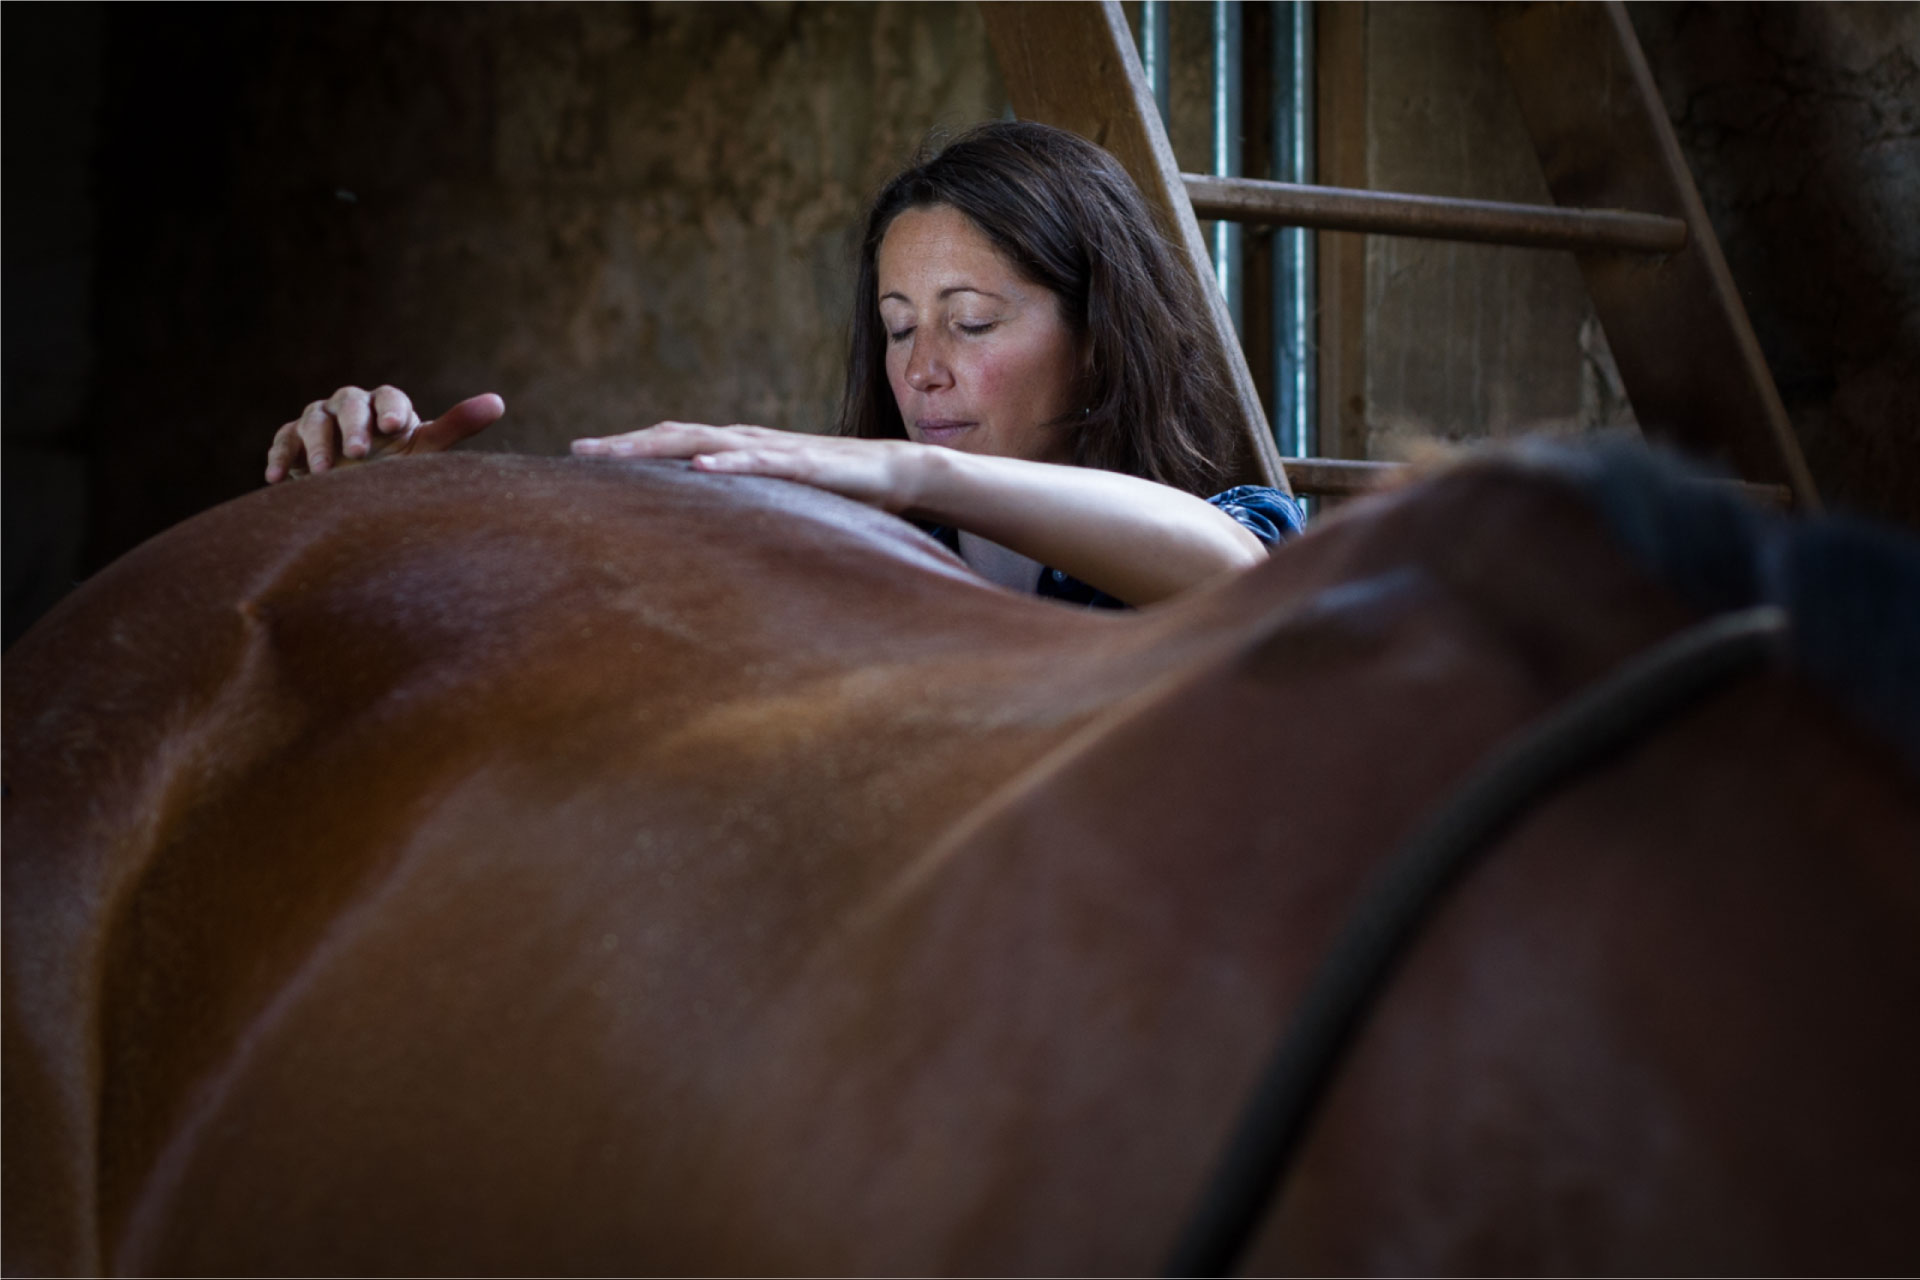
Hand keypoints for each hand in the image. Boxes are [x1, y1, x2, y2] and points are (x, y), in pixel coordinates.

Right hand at [265, 387, 505, 483]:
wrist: (354, 491)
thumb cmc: (396, 468)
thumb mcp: (425, 451)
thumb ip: (456, 426)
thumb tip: (499, 402)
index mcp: (386, 407)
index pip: (388, 398)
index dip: (392, 409)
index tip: (396, 428)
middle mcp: (350, 407)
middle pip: (348, 404)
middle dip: (353, 427)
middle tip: (359, 455)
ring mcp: (318, 421)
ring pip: (313, 420)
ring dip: (316, 445)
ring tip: (322, 473)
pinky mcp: (291, 440)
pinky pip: (282, 441)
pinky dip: (280, 457)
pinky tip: (276, 479)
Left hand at [571, 422, 924, 512]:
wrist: (893, 472)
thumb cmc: (830, 490)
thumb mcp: (772, 500)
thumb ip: (736, 508)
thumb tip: (695, 535)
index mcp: (733, 450)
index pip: (669, 445)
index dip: (626, 450)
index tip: (577, 459)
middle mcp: (744, 441)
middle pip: (673, 437)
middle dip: (626, 445)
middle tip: (578, 452)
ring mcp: (772, 450)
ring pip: (706, 442)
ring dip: (659, 447)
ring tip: (618, 453)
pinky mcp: (804, 464)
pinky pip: (760, 463)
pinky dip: (730, 464)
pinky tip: (702, 469)